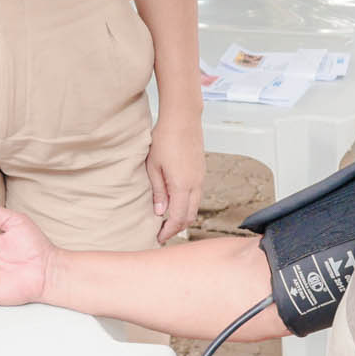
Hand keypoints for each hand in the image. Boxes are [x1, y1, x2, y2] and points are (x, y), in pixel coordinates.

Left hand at [146, 110, 204, 242]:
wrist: (183, 118)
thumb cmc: (164, 138)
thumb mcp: (153, 166)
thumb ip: (158, 191)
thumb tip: (160, 212)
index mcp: (182, 186)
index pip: (178, 218)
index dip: (169, 231)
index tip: (159, 238)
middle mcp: (195, 184)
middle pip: (190, 216)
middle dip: (177, 228)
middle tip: (162, 233)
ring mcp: (200, 178)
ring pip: (195, 206)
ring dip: (183, 216)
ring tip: (168, 220)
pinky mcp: (201, 171)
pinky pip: (197, 195)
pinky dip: (188, 204)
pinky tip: (176, 202)